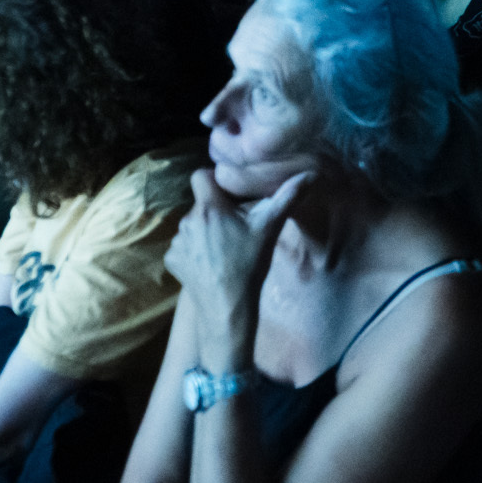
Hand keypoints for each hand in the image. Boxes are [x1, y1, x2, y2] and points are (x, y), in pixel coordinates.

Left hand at [163, 169, 310, 371]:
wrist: (227, 307)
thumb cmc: (250, 264)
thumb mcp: (271, 228)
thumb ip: (288, 197)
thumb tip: (310, 175)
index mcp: (210, 208)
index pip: (200, 175)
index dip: (214, 179)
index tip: (230, 193)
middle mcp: (187, 220)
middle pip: (201, 203)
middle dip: (216, 209)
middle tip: (237, 225)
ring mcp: (177, 241)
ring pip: (192, 224)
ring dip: (205, 229)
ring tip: (225, 246)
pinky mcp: (172, 260)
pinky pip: (184, 245)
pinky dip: (195, 250)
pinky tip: (211, 262)